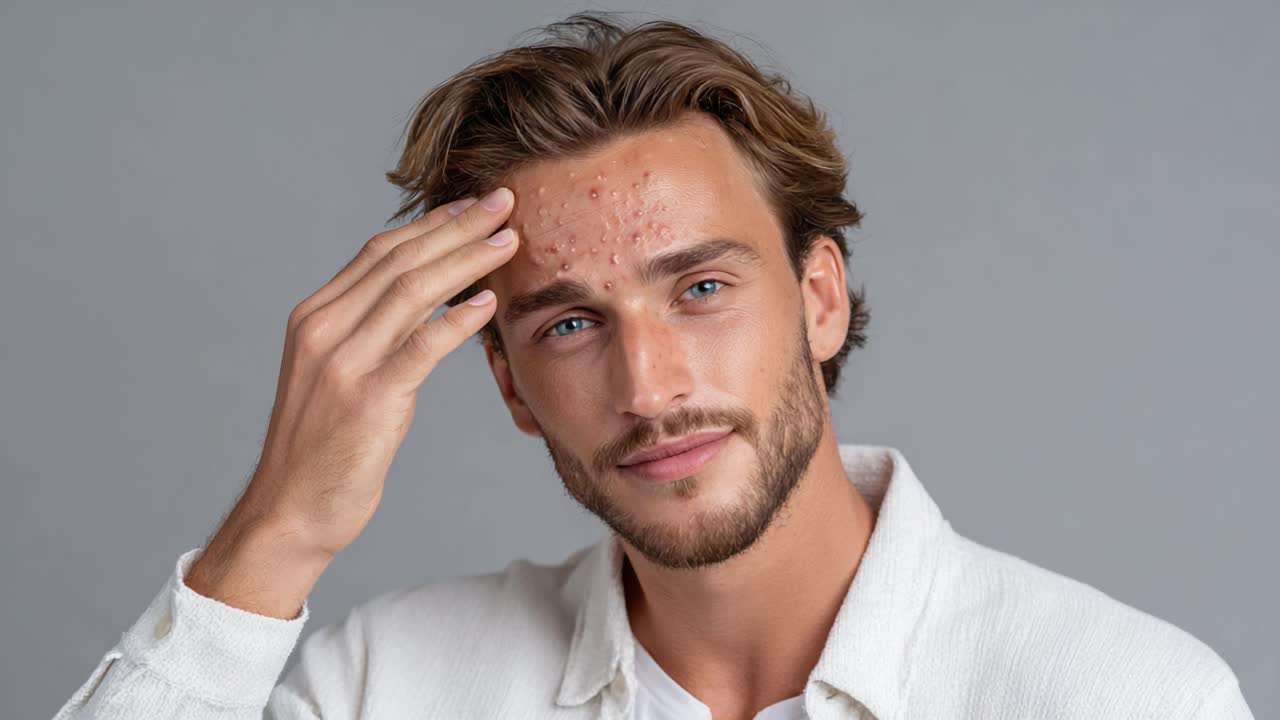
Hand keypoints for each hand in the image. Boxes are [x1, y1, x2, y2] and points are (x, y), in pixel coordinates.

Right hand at [237, 188, 517, 558]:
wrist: (290, 510)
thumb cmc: (322, 447)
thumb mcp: (338, 375)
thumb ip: (372, 335)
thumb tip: (427, 304)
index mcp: (315, 317)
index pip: (380, 252)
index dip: (431, 225)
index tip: (473, 206)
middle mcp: (324, 329)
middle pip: (401, 260)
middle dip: (458, 227)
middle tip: (504, 202)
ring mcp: (344, 362)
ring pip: (413, 292)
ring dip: (467, 261)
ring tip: (510, 241)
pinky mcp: (368, 398)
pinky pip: (420, 346)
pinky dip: (457, 321)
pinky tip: (488, 304)